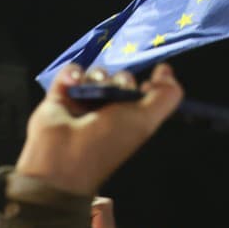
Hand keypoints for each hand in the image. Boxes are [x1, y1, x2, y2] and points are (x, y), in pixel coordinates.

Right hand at [14, 63, 182, 196]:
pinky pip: (71, 72)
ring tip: (89, 93)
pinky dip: (72, 74)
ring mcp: (85, 102)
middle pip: (121, 77)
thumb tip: (165, 69)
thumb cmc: (107, 142)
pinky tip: (73, 85)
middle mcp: (109, 110)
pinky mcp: (61, 96)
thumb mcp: (146, 120)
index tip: (146, 83)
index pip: (144, 91)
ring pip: (97, 72)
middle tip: (112, 96)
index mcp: (131, 119)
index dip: (147, 83)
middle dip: (119, 80)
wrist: (63, 158)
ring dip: (96, 77)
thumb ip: (166, 96)